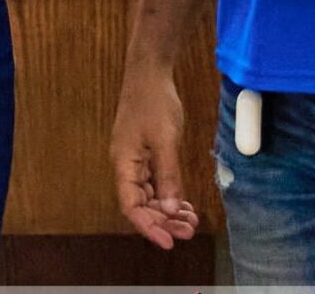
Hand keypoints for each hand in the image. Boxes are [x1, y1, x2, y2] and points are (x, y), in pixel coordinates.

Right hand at [111, 62, 200, 249]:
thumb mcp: (165, 140)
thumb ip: (168, 175)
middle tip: (188, 232)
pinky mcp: (146, 152)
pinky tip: (184, 203)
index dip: (148, 227)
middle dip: (163, 221)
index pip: (131, 206)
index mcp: (124, 163)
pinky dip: (169, 195)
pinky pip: (155, 182)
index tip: (168, 243)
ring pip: (149, 195)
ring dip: (168, 210)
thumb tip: (169, 208)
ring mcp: (135, 159)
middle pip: (141, 204)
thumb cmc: (153, 102)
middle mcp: (126, 165)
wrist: (150, 72)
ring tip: (190, 221)